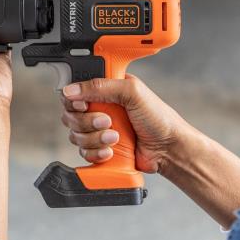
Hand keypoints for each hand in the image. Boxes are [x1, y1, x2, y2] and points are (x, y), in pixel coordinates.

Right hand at [60, 74, 187, 173]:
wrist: (168, 149)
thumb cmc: (158, 118)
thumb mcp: (132, 92)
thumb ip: (101, 86)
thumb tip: (70, 90)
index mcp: (105, 89)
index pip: (74, 91)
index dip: (74, 100)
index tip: (84, 105)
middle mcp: (99, 108)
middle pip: (71, 115)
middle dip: (88, 122)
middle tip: (108, 122)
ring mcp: (98, 130)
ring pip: (76, 136)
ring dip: (95, 139)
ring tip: (116, 138)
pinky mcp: (100, 148)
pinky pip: (84, 153)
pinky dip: (96, 153)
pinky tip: (111, 151)